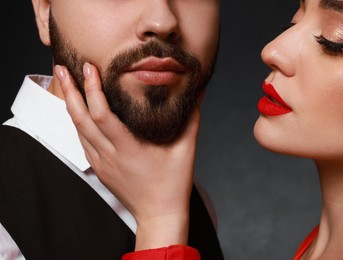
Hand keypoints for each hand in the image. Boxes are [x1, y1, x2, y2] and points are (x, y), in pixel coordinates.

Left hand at [54, 62, 200, 249]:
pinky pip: (83, 141)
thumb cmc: (173, 183)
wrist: (158, 214)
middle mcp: (109, 155)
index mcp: (128, 148)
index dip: (93, 90)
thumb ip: (192, 118)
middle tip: (61, 67)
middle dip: (70, 91)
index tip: (90, 68)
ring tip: (66, 82)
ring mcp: (101, 163)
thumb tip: (198, 92)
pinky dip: (78, 122)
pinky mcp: (99, 168)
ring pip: (78, 130)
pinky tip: (78, 110)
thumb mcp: (186, 149)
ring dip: (70, 104)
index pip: (102, 115)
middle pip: (80, 119)